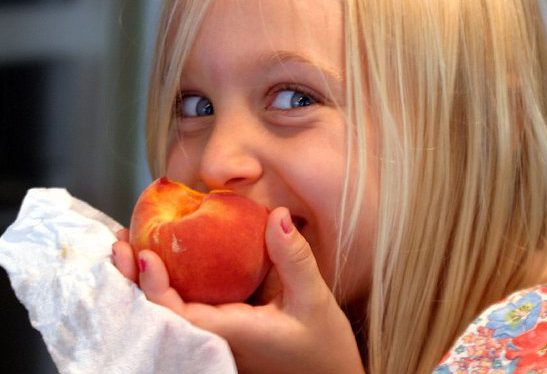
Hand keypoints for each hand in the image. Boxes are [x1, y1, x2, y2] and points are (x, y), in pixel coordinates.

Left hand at [112, 207, 364, 373]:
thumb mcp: (314, 301)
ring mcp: (215, 338)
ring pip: (168, 311)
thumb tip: (277, 215)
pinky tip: (163, 262)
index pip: (178, 314)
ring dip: (144, 281)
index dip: (154, 287)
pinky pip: (185, 309)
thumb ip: (294, 259)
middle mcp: (214, 338)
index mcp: (230, 333)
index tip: (143, 254)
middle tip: (119, 242)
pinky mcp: (221, 333)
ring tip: (127, 247)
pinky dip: (167, 285)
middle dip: (134, 280)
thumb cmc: (324, 349)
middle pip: (160, 313)